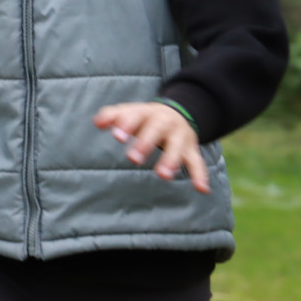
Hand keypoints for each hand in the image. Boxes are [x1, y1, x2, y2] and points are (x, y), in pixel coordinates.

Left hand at [93, 102, 209, 193]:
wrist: (176, 112)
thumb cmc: (143, 118)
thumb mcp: (128, 112)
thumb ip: (111, 116)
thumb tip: (98, 123)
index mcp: (146, 113)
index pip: (136, 115)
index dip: (127, 124)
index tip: (117, 136)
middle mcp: (165, 122)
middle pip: (157, 129)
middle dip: (146, 143)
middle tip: (133, 158)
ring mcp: (179, 135)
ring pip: (177, 146)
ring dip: (171, 160)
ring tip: (163, 175)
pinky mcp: (190, 149)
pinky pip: (197, 161)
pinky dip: (200, 174)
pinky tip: (202, 189)